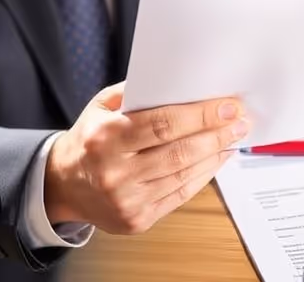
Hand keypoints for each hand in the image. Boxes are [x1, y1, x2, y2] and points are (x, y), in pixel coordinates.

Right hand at [43, 82, 248, 233]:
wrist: (63, 184)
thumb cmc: (90, 138)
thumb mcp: (102, 106)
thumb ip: (137, 93)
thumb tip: (183, 84)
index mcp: (105, 137)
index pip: (163, 124)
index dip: (201, 116)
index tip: (227, 106)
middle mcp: (115, 172)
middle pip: (179, 152)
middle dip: (216, 134)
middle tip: (240, 121)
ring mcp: (127, 199)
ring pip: (183, 174)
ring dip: (215, 154)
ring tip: (233, 137)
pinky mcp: (137, 220)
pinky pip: (180, 195)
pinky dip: (203, 175)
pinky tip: (216, 159)